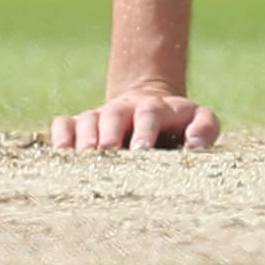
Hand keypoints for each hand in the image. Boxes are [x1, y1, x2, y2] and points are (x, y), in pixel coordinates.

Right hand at [49, 87, 220, 149]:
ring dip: (83, 136)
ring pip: (87, 119)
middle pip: (113, 114)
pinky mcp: (80, 126)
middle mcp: (124, 109)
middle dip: (109, 132)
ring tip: (83, 156)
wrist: (149, 109)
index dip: (145, 129)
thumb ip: (205, 127)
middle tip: (107, 151)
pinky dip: (59, 135)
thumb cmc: (178, 124)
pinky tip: (58, 152)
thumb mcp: (200, 120)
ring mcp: (100, 116)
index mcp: (155, 108)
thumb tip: (195, 143)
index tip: (141, 150)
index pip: (149, 113)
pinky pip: (64, 124)